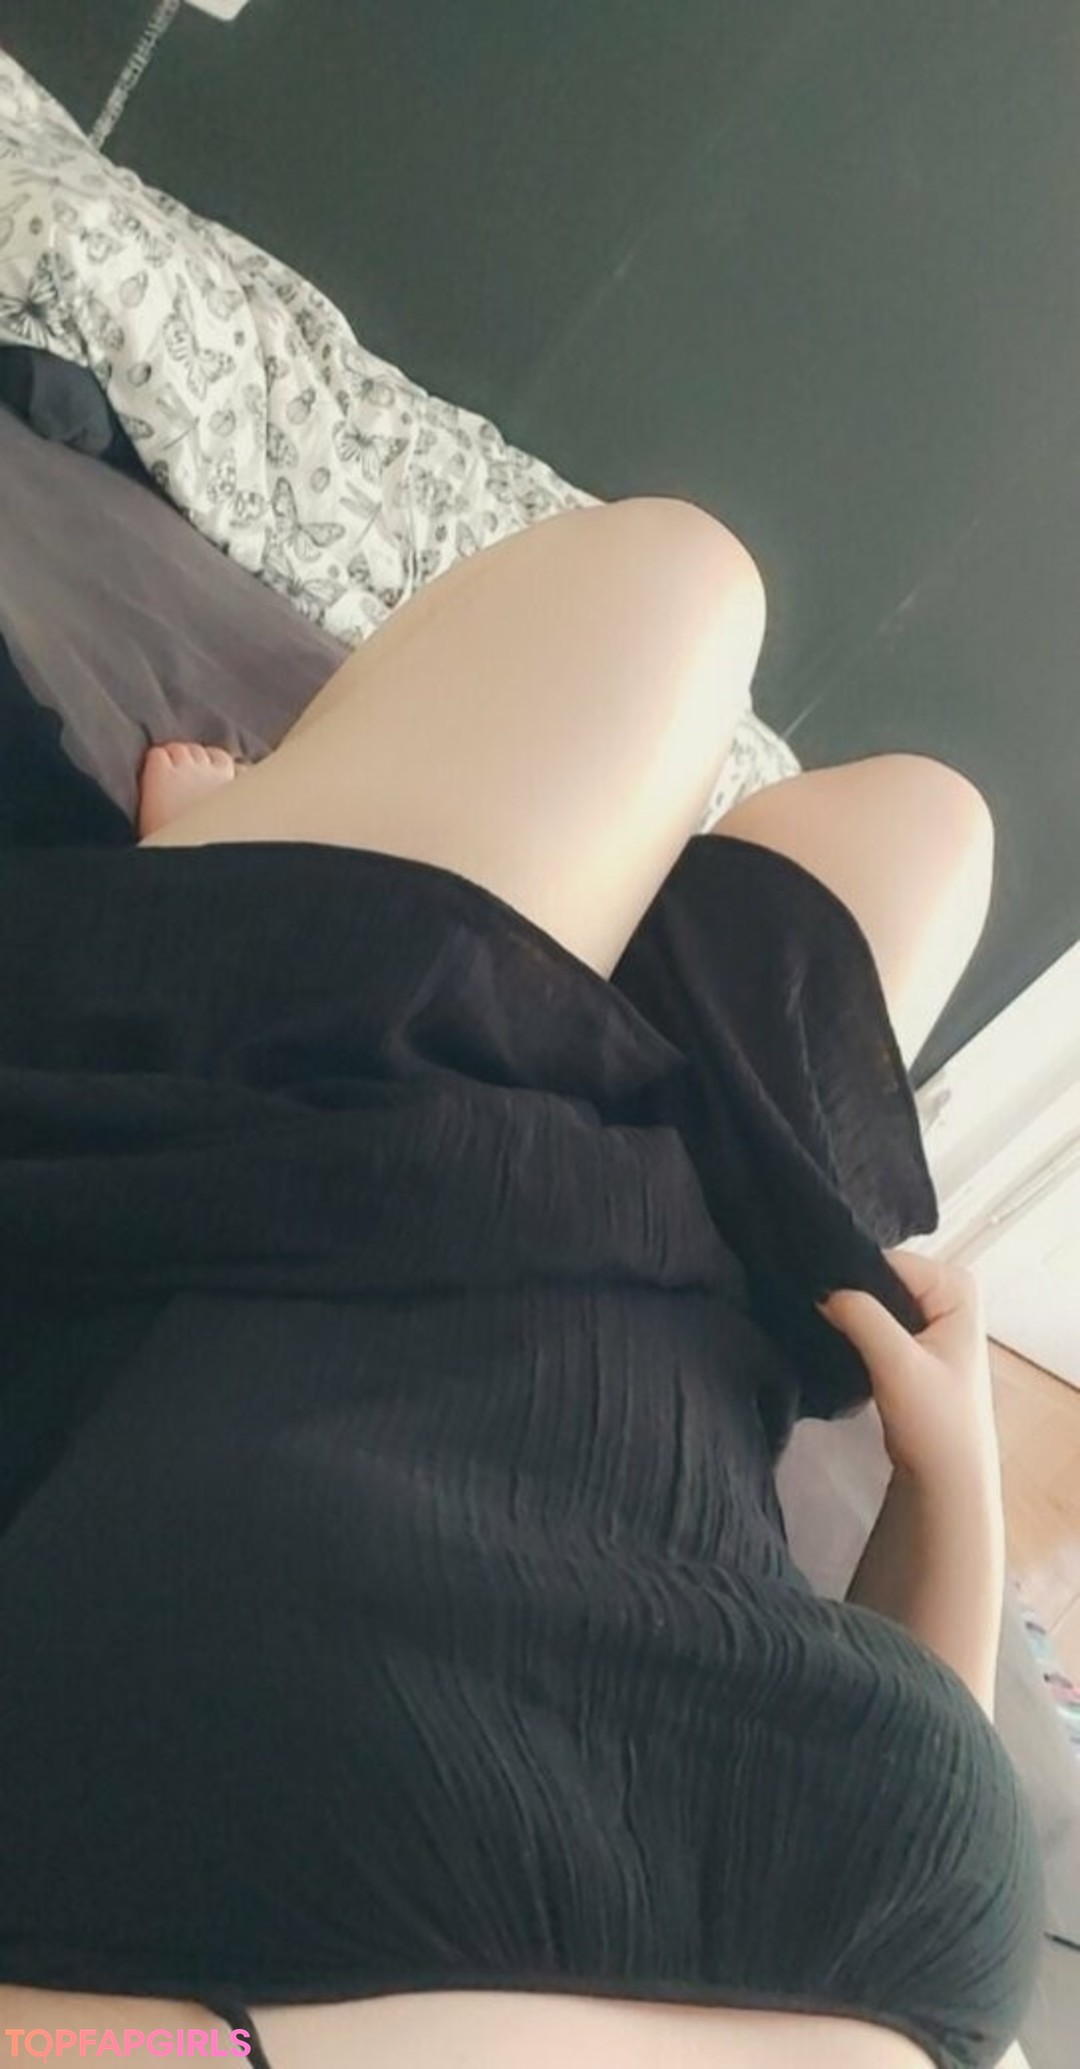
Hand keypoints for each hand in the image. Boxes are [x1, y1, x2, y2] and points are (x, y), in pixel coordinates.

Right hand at [815, 1246, 1002, 1486]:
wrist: (946, 1482)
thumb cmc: (934, 1422)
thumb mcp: (898, 1364)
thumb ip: (861, 1316)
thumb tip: (819, 1289)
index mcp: (956, 1286)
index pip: (887, 1262)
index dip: (849, 1276)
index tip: (808, 1293)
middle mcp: (947, 1294)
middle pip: (880, 1279)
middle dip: (847, 1296)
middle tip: (805, 1312)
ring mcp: (931, 1321)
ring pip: (873, 1303)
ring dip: (846, 1317)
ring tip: (812, 1327)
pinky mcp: (912, 1347)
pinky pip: (873, 1324)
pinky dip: (853, 1334)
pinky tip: (828, 1342)